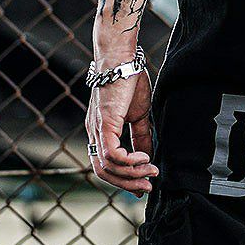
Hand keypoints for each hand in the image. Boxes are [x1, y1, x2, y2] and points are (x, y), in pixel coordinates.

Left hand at [85, 67, 158, 196]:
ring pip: (106, 167)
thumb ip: (141, 136)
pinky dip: (128, 161)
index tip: (142, 185)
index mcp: (100, 131)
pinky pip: (111, 153)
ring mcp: (97, 129)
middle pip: (103, 172)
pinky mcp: (104, 123)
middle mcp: (94, 133)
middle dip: (127, 183)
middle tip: (148, 186)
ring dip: (130, 174)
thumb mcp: (138, 114)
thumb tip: (148, 158)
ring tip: (151, 170)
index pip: (105, 166)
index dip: (123, 179)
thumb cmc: (130, 80)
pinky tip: (144, 157)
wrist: (122, 58)